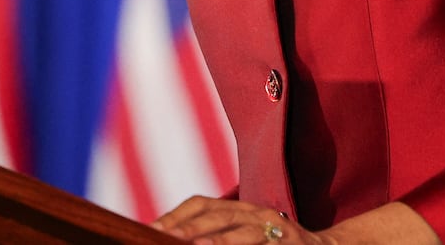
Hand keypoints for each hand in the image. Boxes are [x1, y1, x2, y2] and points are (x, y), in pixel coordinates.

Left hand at [153, 195, 333, 244]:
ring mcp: (276, 227)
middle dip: (191, 225)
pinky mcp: (292, 243)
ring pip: (245, 230)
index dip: (177, 214)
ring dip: (221, 239)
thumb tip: (173, 238)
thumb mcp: (243, 234)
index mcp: (239, 208)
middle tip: (166, 236)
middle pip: (219, 214)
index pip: (202, 203)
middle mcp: (256, 212)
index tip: (152, 229)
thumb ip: (215, 235)